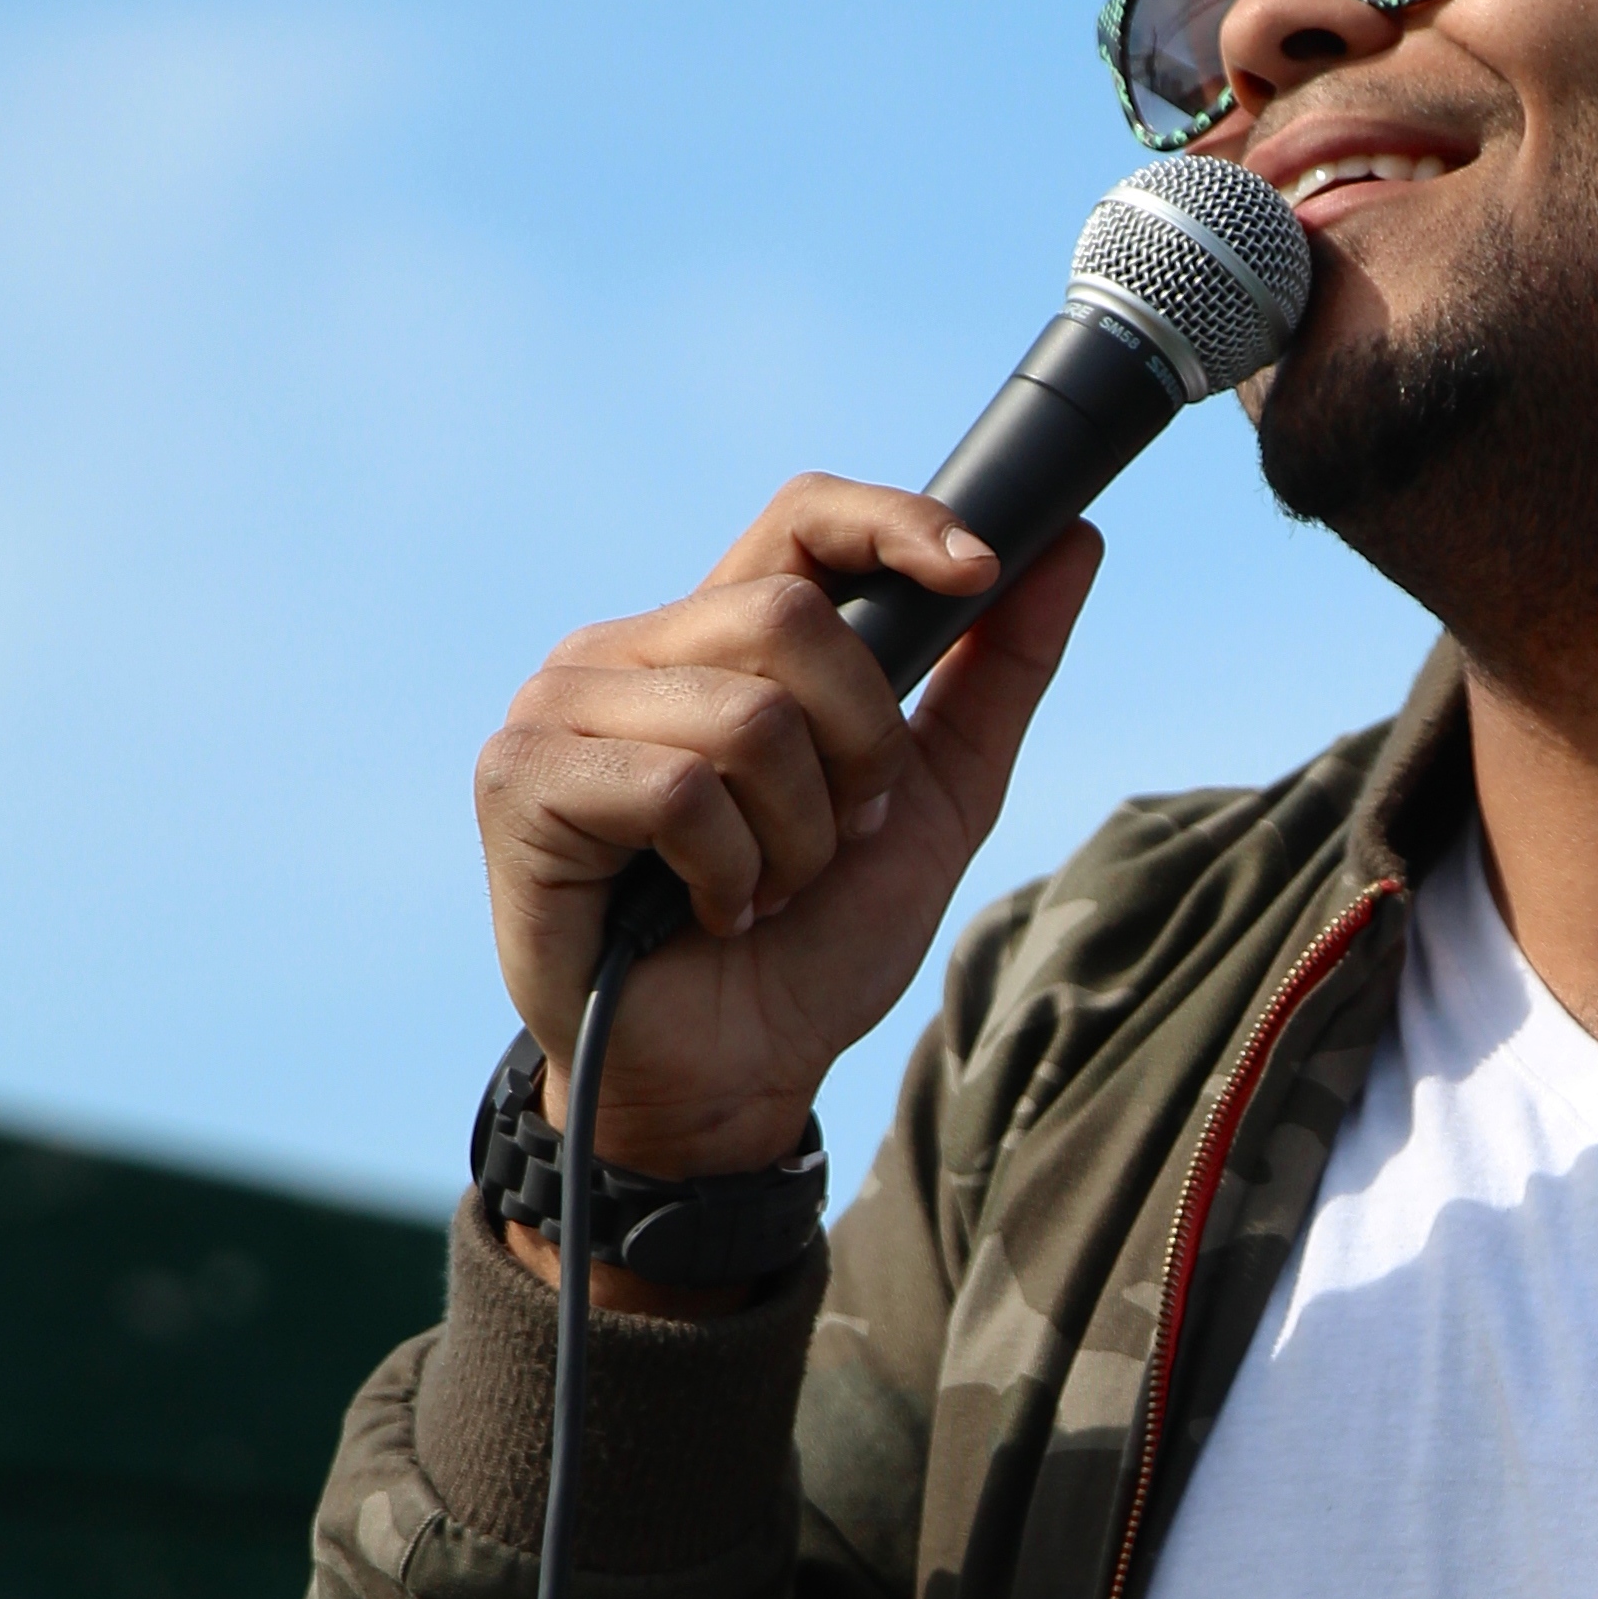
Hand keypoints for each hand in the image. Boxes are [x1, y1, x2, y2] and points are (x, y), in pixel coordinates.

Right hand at [473, 486, 1102, 1176]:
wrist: (730, 1080)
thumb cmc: (812, 944)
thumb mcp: (931, 803)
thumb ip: (993, 677)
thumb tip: (1077, 540)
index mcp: (717, 638)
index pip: (802, 517)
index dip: (895, 524)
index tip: (979, 571)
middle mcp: (629, 651)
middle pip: (793, 619)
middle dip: (858, 751)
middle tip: (835, 839)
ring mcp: (561, 707)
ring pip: (746, 715)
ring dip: (795, 836)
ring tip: (764, 890)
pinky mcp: (520, 779)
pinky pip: (679, 789)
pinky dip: (728, 873)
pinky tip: (706, 913)